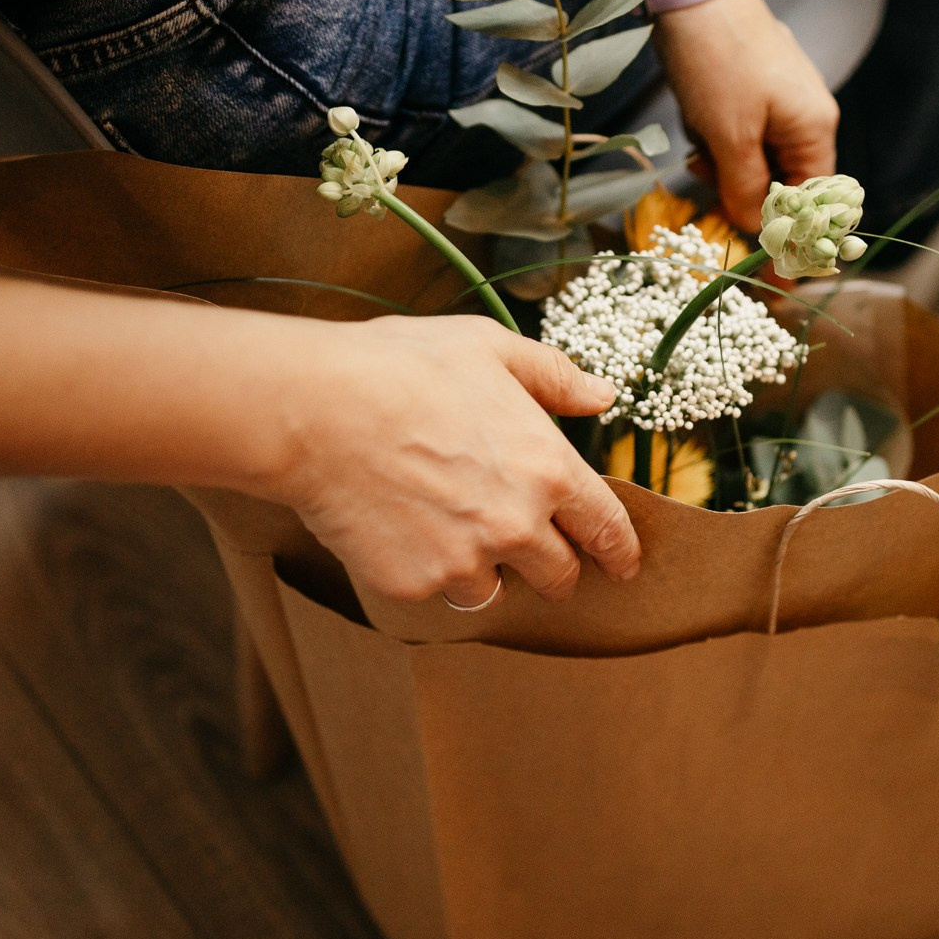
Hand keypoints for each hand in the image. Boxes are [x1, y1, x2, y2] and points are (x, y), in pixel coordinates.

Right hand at [262, 315, 640, 605]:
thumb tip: (602, 396)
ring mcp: (465, 562)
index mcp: (548, 469)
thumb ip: (554, 377)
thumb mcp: (489, 348)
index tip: (623, 565)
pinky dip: (424, 570)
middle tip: (531, 555)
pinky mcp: (414, 585)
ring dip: (481, 569)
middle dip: (553, 569)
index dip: (619, 551)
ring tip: (445, 527)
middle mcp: (517, 526)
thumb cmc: (400, 367)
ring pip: (492, 590)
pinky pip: (433, 591)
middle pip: (559, 576)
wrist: (315, 408)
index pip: (606, 529)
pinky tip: (399, 527)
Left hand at [652, 0, 839, 231]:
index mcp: (815, 130)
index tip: (770, 285)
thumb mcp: (729, 139)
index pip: (814, 209)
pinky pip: (739, 136)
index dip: (793, 246)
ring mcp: (782, 102)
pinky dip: (717, 140)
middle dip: (743, 192)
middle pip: (784, 188)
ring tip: (700, 137)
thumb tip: (758, 231)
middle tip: (707, 173)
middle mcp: (808, 118)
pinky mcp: (754, 90)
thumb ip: (748, 193)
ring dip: (723, 164)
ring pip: (756, 163)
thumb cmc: (718, 61)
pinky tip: (698, 120)